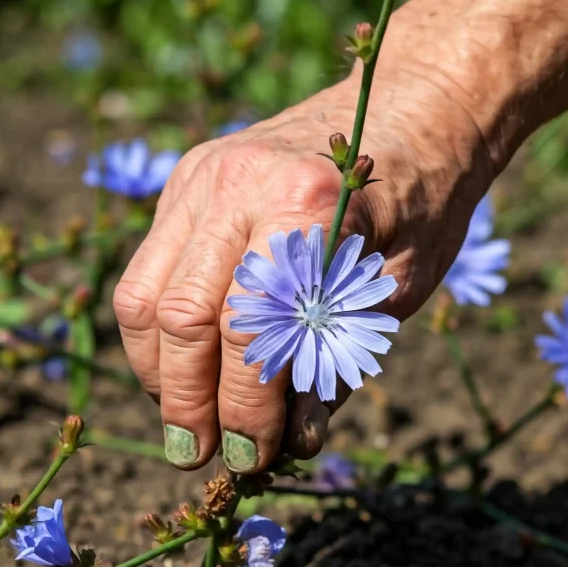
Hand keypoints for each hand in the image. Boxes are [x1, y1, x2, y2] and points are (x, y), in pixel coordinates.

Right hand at [114, 69, 494, 473]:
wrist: (414, 108)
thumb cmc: (424, 201)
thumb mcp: (400, 289)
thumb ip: (338, 357)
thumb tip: (291, 438)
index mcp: (306, 204)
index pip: (254, 332)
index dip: (248, 409)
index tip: (255, 458)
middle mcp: (239, 182)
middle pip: (184, 319)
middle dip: (190, 404)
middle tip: (203, 456)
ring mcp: (203, 177)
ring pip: (144, 298)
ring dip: (158, 375)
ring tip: (185, 423)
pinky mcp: (187, 180)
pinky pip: (146, 271)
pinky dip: (155, 334)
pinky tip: (180, 370)